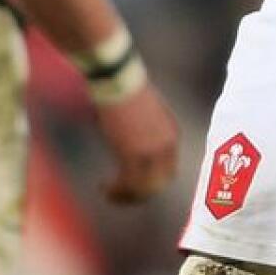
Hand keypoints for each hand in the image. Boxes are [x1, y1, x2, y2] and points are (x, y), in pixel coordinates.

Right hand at [93, 81, 181, 204]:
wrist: (119, 78)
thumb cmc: (125, 88)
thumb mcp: (143, 111)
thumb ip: (144, 131)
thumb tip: (129, 141)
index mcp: (172, 134)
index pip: (168, 170)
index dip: (151, 182)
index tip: (131, 182)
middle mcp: (167, 147)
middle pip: (159, 184)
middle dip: (139, 194)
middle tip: (119, 195)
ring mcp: (152, 152)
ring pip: (144, 190)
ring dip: (125, 196)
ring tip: (108, 194)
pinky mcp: (133, 155)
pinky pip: (129, 185)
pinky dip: (116, 192)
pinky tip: (104, 188)